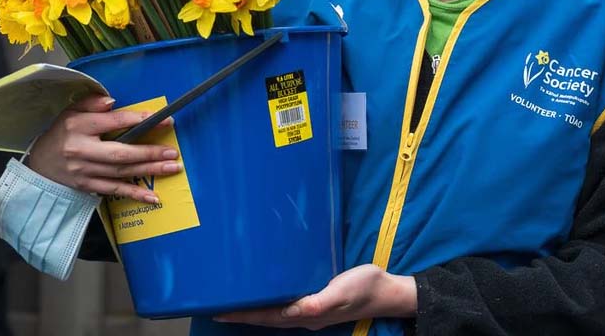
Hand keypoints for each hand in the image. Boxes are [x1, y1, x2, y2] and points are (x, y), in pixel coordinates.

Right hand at [27, 94, 181, 202]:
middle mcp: (82, 150)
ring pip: (121, 172)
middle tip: (172, 152)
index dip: (137, 120)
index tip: (160, 118)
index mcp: (78, 127)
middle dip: (149, 152)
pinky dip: (134, 194)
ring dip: (148, 171)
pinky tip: (153, 197)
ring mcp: (85, 172)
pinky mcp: (87, 186)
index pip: (112, 122)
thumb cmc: (61, 133)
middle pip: (120, 153)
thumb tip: (112, 101)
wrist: (38, 165)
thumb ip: (91, 103)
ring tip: (171, 167)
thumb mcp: (70, 112)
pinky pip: (114, 191)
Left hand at [215, 265, 416, 329]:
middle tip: (217, 306)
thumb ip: (319, 303)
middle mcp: (304, 315)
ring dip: (254, 307)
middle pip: (266, 317)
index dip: (243, 315)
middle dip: (242, 313)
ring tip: (234, 300)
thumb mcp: (341, 292)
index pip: (267, 317)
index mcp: (307, 314)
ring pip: (275, 311)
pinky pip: (286, 301)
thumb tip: (295, 311)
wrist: (387, 290)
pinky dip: (271, 298)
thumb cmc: (364, 288)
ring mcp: (311, 308)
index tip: (219, 312)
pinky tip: (266, 289)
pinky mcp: (317, 298)